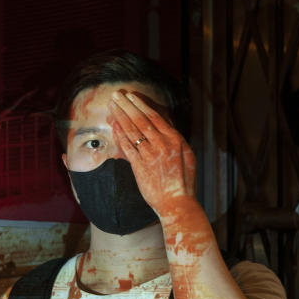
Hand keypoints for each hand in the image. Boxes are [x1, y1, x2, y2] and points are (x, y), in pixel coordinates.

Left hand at [109, 89, 196, 217]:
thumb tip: (166, 123)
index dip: (140, 105)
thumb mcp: (187, 155)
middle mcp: (162, 144)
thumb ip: (176, 139)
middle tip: (115, 95)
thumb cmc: (183, 181)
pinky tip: (112, 125)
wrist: (177, 203)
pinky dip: (119, 134)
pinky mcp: (139, 166)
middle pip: (140, 120)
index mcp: (175, 139)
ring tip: (111, 106)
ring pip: (131, 131)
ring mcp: (150, 155)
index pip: (154, 117)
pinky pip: (126, 146)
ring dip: (119, 116)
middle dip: (126, 106)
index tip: (131, 96)